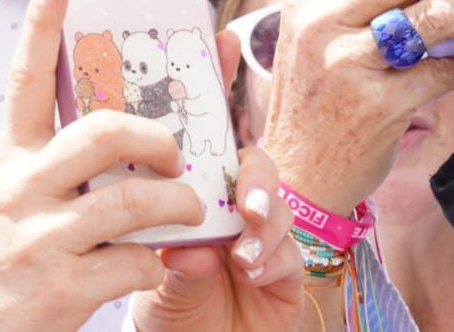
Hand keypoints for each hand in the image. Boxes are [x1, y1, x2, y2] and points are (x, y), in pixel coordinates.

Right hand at [0, 0, 210, 331]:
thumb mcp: (8, 200)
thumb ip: (52, 166)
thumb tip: (120, 136)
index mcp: (10, 159)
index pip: (25, 78)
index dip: (41, 23)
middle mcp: (22, 187)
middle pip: (104, 131)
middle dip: (158, 138)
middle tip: (176, 154)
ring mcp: (41, 236)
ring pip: (134, 198)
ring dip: (178, 205)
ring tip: (187, 211)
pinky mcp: (62, 285)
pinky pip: (136, 260)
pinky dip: (157, 263)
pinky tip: (151, 265)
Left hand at [131, 146, 301, 331]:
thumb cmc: (170, 304)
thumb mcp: (162, 282)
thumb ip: (178, 264)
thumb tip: (186, 250)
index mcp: (201, 200)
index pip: (215, 158)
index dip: (218, 150)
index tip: (208, 163)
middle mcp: (236, 214)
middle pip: (259, 172)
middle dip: (257, 181)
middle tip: (248, 205)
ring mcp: (264, 243)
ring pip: (281, 213)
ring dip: (264, 230)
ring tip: (242, 257)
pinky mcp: (286, 277)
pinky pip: (291, 258)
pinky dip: (274, 262)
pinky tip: (253, 275)